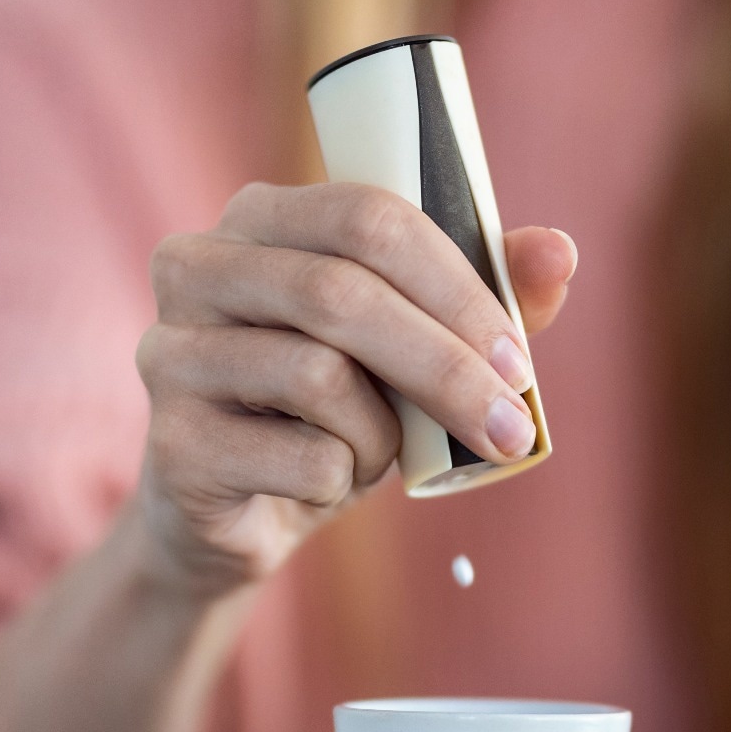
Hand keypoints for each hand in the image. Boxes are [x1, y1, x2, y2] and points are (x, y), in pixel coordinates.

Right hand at [136, 181, 576, 596]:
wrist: (237, 514)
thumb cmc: (329, 410)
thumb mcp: (408, 348)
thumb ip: (482, 295)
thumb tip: (560, 253)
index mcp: (258, 217)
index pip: (367, 217)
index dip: (455, 284)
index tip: (518, 357)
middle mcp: (194, 267)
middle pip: (340, 294)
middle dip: (445, 366)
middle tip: (510, 426)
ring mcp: (170, 353)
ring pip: (321, 378)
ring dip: (382, 433)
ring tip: (377, 452)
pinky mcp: (172, 444)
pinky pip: (301, 459)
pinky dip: (342, 481)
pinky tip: (320, 482)